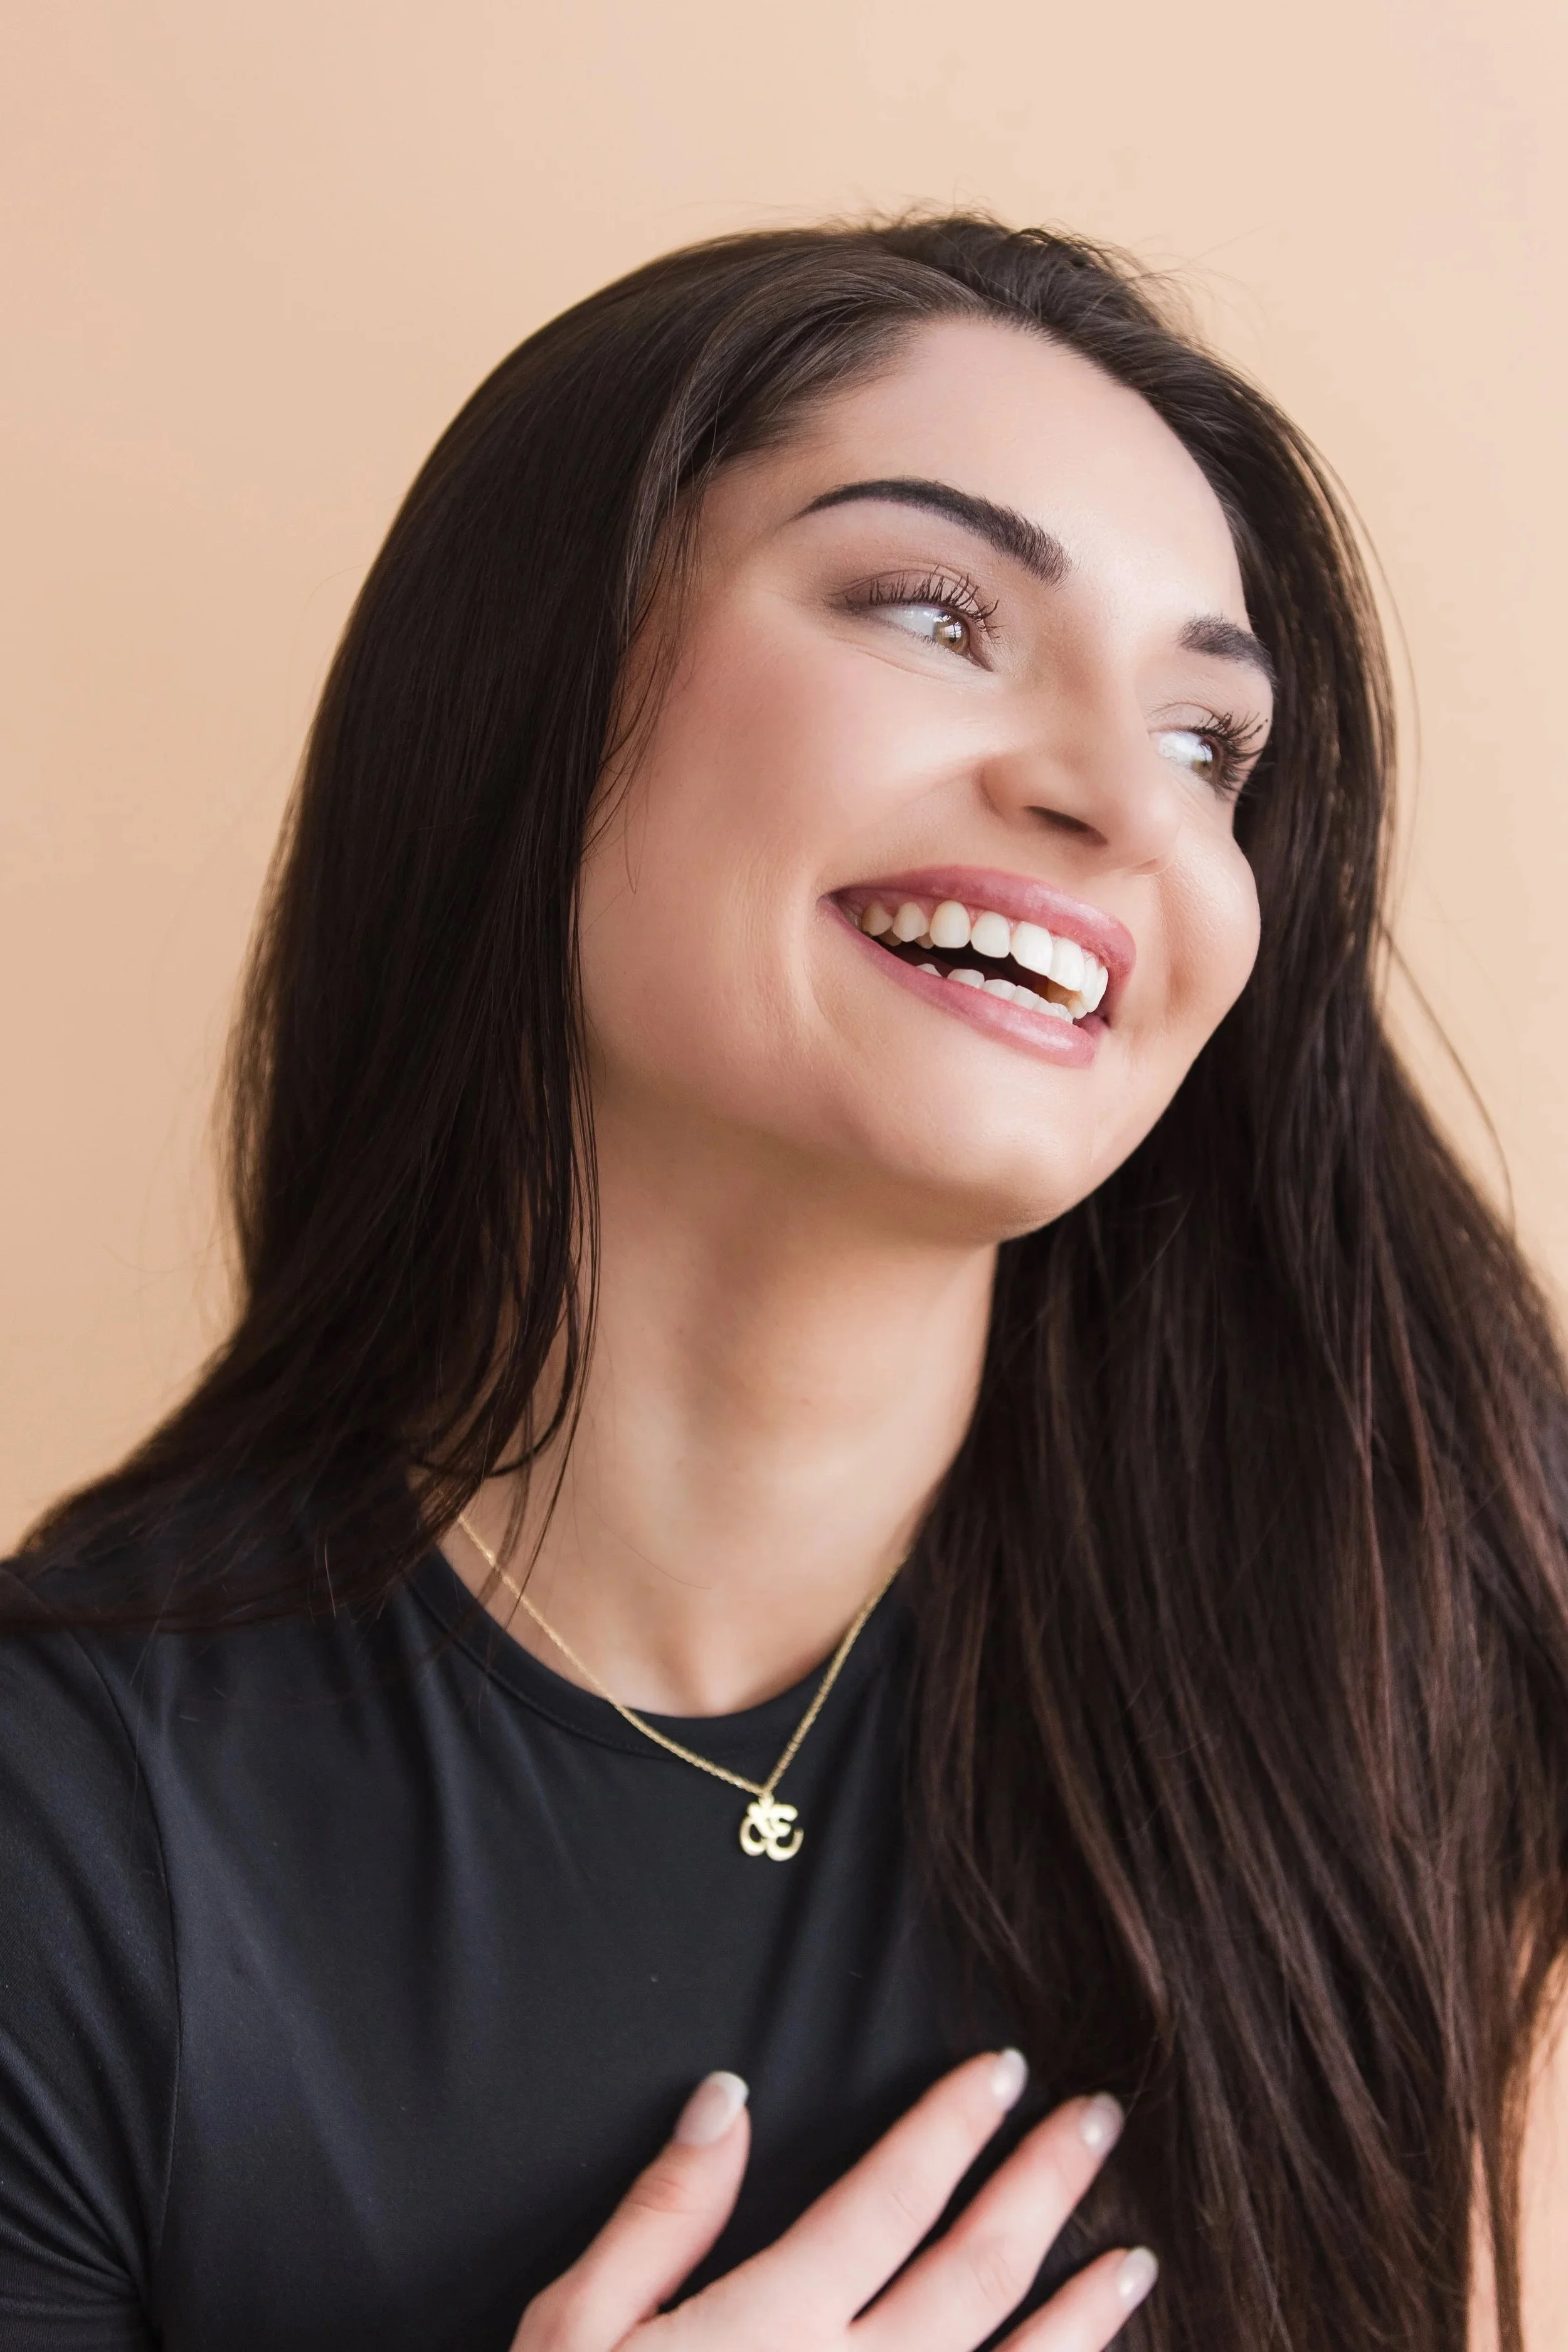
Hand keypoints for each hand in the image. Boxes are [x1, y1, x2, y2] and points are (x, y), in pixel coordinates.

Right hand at [510, 2050, 1156, 2350]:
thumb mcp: (577, 2332)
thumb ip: (662, 2215)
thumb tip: (729, 2096)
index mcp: (773, 2329)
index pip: (889, 2196)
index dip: (951, 2124)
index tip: (1006, 2070)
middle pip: (977, 2270)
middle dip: (1044, 2185)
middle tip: (1101, 2119)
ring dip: (1085, 2313)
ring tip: (1136, 2256)